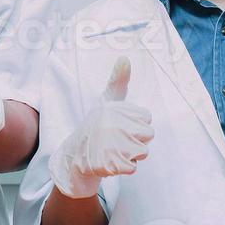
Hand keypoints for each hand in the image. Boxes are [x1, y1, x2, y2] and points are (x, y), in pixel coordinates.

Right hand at [48, 57, 153, 198]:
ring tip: (114, 149)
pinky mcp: (110, 164)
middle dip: (136, 139)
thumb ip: (118, 80)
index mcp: (115, 108)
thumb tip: (125, 57)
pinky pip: (133, 168)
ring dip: (132, 154)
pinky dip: (124, 167)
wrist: (75, 155)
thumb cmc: (96, 125)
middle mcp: (113, 125)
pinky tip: (111, 161)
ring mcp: (112, 145)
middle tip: (117, 138)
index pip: (146, 118)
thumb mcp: (107, 100)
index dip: (136, 123)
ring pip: (143, 152)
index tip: (120, 123)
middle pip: (148, 135)